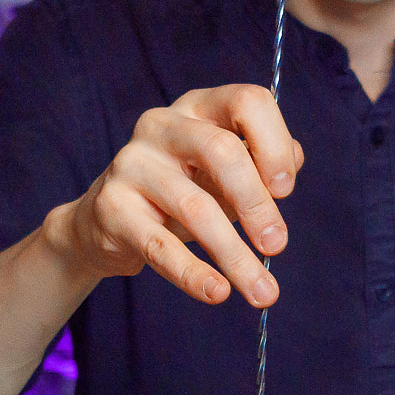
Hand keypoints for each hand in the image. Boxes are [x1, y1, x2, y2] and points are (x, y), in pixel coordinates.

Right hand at [42, 84, 304, 306]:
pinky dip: (193, 274)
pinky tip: (218, 292)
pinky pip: (160, 246)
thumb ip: (264, 166)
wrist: (108, 220)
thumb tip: (286, 174)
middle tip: (277, 245)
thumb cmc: (183, 190)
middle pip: (221, 150)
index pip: (247, 102)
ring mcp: (132, 163)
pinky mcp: (112, 208)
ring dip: (235, 255)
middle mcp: (162, 125)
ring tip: (262, 291)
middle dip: (257, 202)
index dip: (274, 144)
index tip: (286, 190)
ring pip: (195, 208)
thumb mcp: (226, 173)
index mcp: (199, 107)